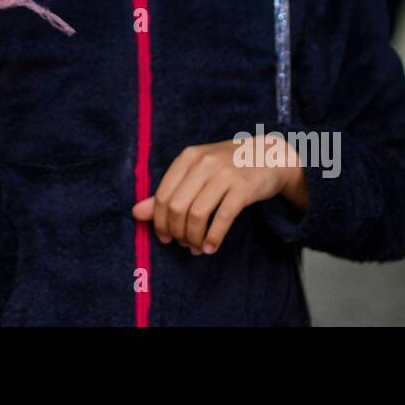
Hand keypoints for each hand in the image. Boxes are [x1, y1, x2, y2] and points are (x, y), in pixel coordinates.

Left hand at [130, 136, 306, 254]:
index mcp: (188, 157)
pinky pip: (222, 219)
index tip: (164, 237)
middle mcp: (204, 163)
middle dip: (176, 231)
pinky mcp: (243, 189)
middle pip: (177, 207)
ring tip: (196, 247)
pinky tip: (210, 248)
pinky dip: (213, 238)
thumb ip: (168, 192)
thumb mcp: (195, 172)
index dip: (159, 221)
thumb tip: (136, 213)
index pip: (162, 195)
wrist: (268, 156)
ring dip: (193, 238)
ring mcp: (224, 175)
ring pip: (197, 215)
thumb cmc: (226, 166)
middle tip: (181, 243)